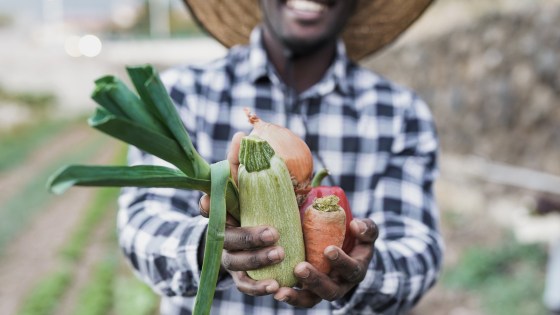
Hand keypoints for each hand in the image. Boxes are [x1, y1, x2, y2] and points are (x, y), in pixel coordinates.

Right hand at [198, 131, 282, 295]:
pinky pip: (246, 287)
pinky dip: (259, 289)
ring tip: (280, 254)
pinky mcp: (241, 278)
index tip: (208, 202)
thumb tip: (244, 134)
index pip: (212, 207)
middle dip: (249, 236)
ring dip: (257, 261)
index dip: (208, 205)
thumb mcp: (254, 188)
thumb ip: (248, 166)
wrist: (257, 243)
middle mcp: (224, 236)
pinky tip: (275, 289)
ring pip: (237, 263)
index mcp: (225, 213)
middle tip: (273, 232)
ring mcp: (231, 258)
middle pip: (228, 239)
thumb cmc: (255, 209)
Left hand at [273, 218, 377, 307]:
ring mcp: (323, 290)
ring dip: (297, 297)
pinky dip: (287, 296)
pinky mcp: (308, 291)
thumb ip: (366, 228)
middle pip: (330, 290)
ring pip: (312, 299)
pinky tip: (274, 290)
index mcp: (355, 270)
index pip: (352, 269)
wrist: (344, 249)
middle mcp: (340, 284)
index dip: (342, 262)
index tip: (328, 250)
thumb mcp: (366, 233)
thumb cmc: (355, 239)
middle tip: (300, 268)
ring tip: (281, 291)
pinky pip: (298, 298)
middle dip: (315, 281)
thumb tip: (355, 225)